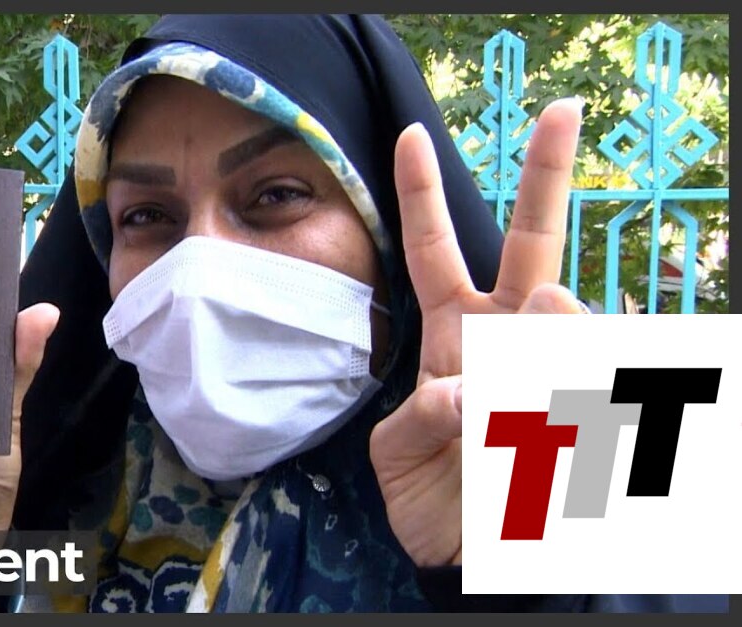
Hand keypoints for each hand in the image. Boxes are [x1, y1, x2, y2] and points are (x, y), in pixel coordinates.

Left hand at [369, 99, 584, 566]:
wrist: (471, 555)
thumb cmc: (429, 496)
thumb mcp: (398, 452)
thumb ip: (421, 417)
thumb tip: (467, 389)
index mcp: (453, 335)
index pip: (433, 250)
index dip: (422, 194)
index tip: (409, 136)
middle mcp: (505, 336)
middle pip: (526, 242)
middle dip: (542, 176)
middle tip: (562, 112)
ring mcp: (552, 363)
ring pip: (559, 313)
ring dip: (529, 359)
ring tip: (504, 422)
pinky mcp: (591, 400)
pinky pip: (587, 376)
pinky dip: (558, 407)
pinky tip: (551, 431)